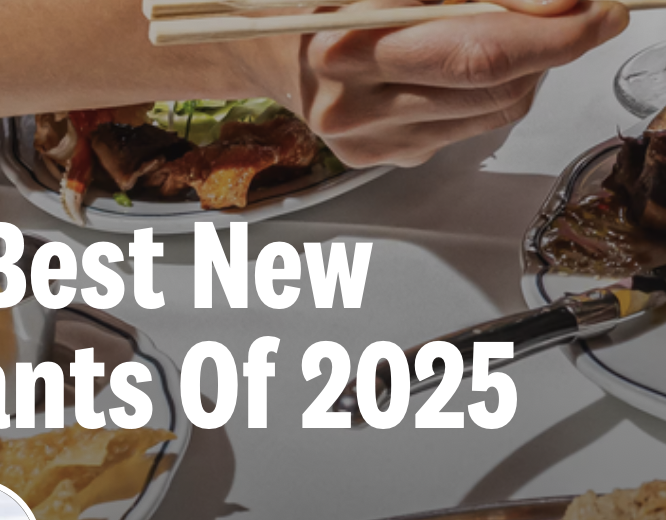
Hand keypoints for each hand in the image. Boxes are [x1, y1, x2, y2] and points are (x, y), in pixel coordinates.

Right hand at [247, 0, 628, 166]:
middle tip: (588, 18)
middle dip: (553, 48)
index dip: (550, 33)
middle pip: (487, 84)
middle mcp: (351, 103)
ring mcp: (367, 139)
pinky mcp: (380, 158)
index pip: (476, 49)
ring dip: (526, 71)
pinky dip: (487, 94)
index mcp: (346, 44)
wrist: (269, 50)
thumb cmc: (327, 3)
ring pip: (487, 113)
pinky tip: (472, 69)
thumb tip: (553, 4)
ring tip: (522, 35)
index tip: (596, 11)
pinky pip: (464, 129)